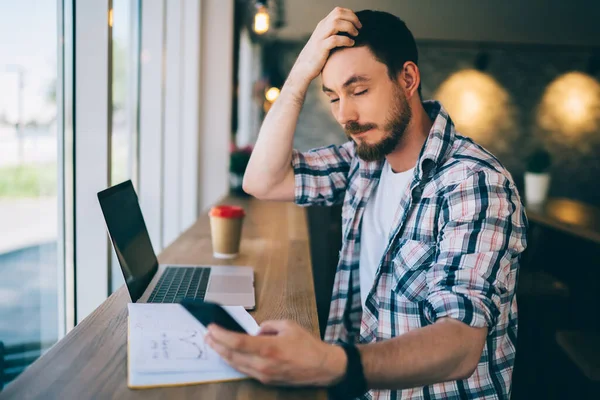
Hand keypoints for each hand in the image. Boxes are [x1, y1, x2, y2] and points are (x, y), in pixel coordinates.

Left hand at [205, 320, 346, 386]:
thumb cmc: (308, 345)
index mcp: (269, 348)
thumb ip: (268, 326)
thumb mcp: (288, 325)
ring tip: (213, 343)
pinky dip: (233, 362)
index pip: (237, 342)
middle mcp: (263, 364)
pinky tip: (228, 354)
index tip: (211, 327)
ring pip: (235, 365)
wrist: (322, 367)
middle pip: (231, 355)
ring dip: (222, 354)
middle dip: (216, 344)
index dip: (221, 335)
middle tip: (207, 334)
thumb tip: (255, 331)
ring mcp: (263, 375)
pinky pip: (244, 370)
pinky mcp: (266, 380)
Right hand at [289, 7, 361, 84]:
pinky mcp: (321, 48)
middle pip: (338, 13)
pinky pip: (334, 39)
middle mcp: (321, 28)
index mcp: (323, 24)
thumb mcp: (325, 40)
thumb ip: (334, 33)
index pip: (338, 11)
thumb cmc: (318, 55)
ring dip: (349, 27)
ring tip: (356, 35)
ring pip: (336, 23)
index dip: (351, 14)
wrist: (304, 68)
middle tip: (359, 28)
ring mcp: (320, 37)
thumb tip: (351, 31)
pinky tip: (351, 44)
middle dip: (352, 19)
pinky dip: (345, 40)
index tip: (358, 24)